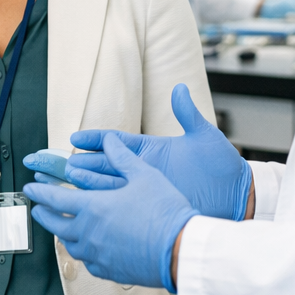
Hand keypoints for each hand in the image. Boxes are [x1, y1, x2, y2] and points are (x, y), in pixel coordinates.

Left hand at [24, 134, 195, 289]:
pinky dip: (83, 253)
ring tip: (61, 228)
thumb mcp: (144, 175)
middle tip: (38, 209)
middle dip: (44, 215)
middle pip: (56, 225)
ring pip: (70, 246)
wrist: (181, 251)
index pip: (56, 199)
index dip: (40, 193)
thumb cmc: (164, 210)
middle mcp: (89, 234)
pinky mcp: (111, 272)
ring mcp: (98, 256)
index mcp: (92, 207)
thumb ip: (123, 157)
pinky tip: (89, 250)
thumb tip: (109, 140)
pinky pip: (89, 263)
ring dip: (62, 234)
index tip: (29, 189)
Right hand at [68, 84, 251, 221]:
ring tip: (63, 180)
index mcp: (152, 149)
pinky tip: (85, 205)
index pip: (115, 142)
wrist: (238, 196)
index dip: (94, 140)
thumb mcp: (205, 136)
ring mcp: (146, 189)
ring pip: (107, 185)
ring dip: (85, 182)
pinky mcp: (152, 206)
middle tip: (56, 162)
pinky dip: (102, 204)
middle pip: (103, 164)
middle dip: (79, 162)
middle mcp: (144, 169)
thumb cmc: (223, 166)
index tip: (75, 139)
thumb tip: (179, 88)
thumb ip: (188, 114)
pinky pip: (121, 205)